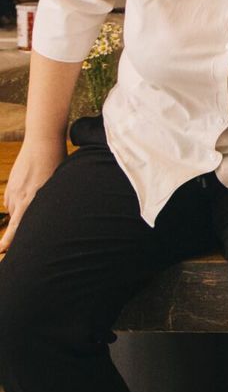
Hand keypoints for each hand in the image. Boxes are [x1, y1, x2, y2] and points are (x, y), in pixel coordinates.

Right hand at [0, 138, 65, 253]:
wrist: (42, 141)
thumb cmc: (57, 161)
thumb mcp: (58, 182)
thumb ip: (50, 199)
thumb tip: (51, 213)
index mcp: (31, 198)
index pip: (17, 225)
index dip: (10, 239)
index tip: (2, 250)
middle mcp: (19, 196)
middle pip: (17, 221)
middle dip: (19, 231)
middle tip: (21, 240)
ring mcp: (13, 190)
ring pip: (14, 211)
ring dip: (21, 216)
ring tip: (34, 210)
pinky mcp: (11, 184)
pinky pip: (11, 201)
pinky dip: (18, 204)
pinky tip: (29, 199)